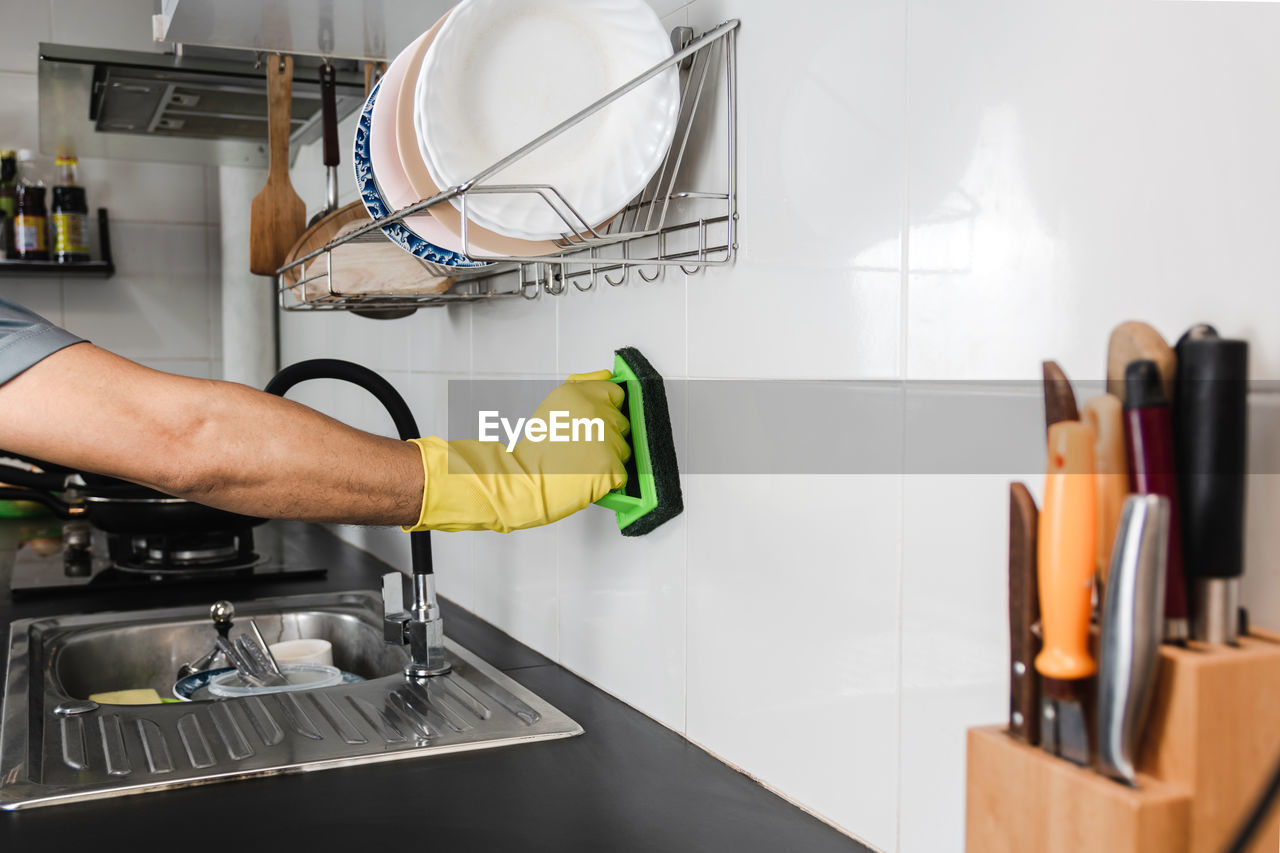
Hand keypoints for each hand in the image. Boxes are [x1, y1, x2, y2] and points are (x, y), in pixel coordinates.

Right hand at [404, 370, 630, 532]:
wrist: (524, 480)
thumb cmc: (537, 449)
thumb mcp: (554, 404)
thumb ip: (584, 384)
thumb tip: (608, 374)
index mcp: (579, 393)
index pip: (616, 394)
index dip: (609, 409)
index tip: (597, 422)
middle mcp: (594, 411)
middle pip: (624, 423)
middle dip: (609, 436)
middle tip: (582, 446)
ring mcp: (605, 439)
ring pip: (625, 449)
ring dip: (609, 459)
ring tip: (582, 462)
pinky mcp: (611, 466)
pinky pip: (622, 473)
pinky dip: (608, 480)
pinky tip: (588, 475)